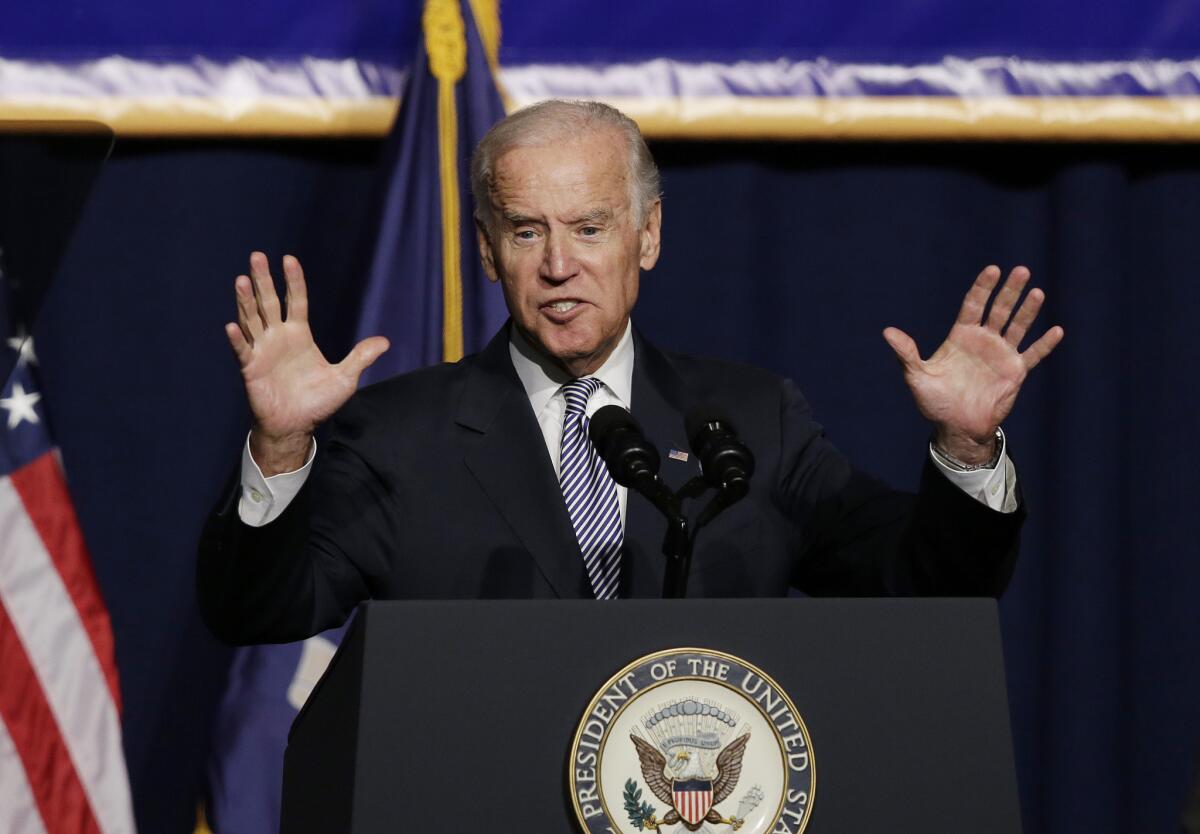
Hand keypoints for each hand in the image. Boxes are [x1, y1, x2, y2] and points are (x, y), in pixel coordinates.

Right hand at [226, 252, 388, 474]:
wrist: (296, 426)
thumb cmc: (318, 402)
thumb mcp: (345, 378)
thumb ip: (361, 357)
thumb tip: (385, 342)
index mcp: (299, 334)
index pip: (296, 301)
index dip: (293, 281)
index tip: (289, 259)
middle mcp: (278, 337)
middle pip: (269, 302)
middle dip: (263, 280)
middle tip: (257, 256)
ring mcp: (262, 351)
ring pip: (252, 320)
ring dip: (245, 301)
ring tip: (241, 280)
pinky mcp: (250, 369)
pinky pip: (242, 351)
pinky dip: (238, 339)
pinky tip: (232, 326)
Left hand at [882, 265, 1063, 464]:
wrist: (957, 427)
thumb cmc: (935, 401)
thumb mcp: (917, 377)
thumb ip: (906, 354)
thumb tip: (887, 332)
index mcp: (961, 336)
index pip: (974, 305)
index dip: (983, 288)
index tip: (992, 270)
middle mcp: (983, 341)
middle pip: (999, 310)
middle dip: (1009, 291)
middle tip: (1021, 270)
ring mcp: (1001, 354)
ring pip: (1018, 327)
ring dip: (1028, 310)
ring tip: (1037, 292)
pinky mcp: (1015, 372)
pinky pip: (1033, 355)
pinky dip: (1044, 344)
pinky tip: (1056, 330)